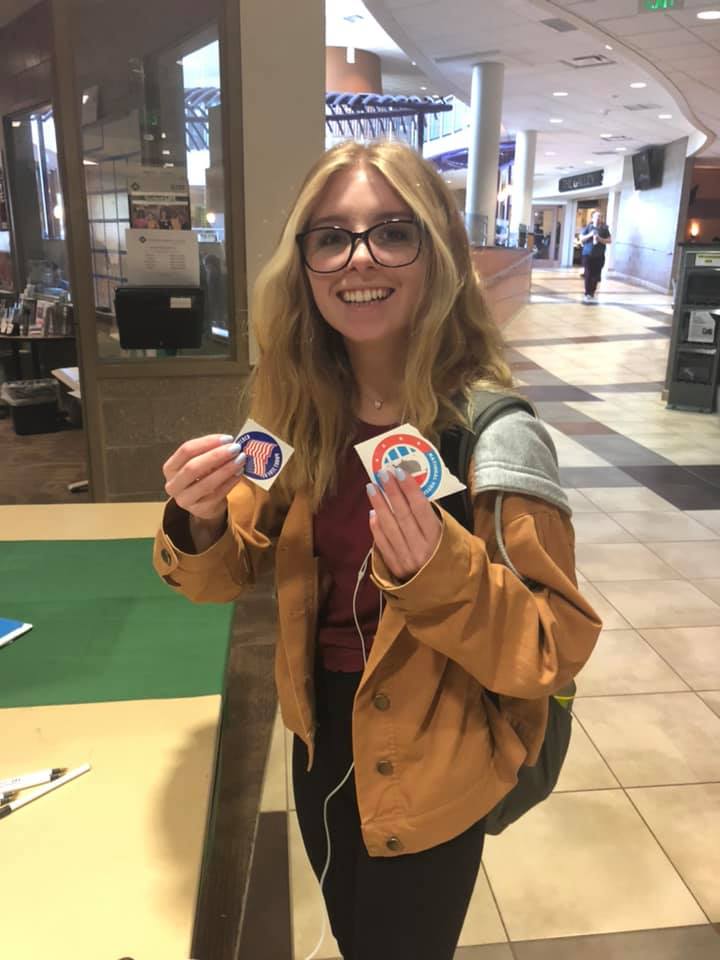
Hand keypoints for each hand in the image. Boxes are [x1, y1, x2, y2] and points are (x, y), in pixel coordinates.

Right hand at [163, 434, 246, 523]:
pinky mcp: (200, 510)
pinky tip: (239, 473)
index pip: (186, 451)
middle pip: (193, 467)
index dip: (207, 442)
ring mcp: (185, 500)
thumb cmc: (201, 477)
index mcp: (170, 468)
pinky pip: (218, 494)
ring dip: (226, 469)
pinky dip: (230, 482)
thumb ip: (209, 452)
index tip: (227, 438)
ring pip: (206, 483)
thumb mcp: (199, 463)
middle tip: (235, 448)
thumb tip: (229, 443)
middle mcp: (173, 485)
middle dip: (216, 456)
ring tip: (241, 460)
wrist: (204, 504)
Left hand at [366, 467, 441, 581]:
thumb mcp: (449, 535)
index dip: (408, 489)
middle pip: (402, 515)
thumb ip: (433, 517)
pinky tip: (372, 512)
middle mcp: (421, 549)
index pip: (420, 508)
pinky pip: (383, 544)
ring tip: (372, 487)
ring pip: (389, 528)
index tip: (399, 472)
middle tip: (382, 474)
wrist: (445, 591)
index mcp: (438, 539)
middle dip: (391, 492)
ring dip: (379, 505)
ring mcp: (406, 560)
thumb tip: (412, 493)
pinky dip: (377, 527)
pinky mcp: (395, 568)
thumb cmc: (448, 555)